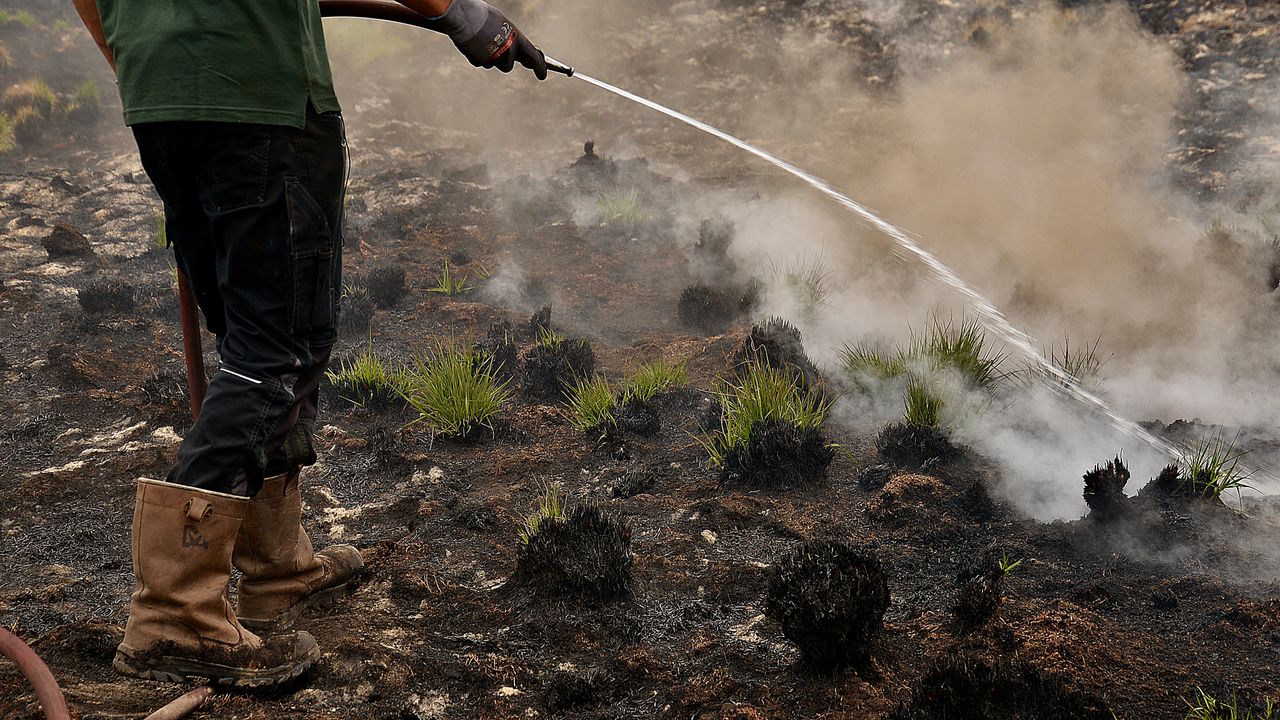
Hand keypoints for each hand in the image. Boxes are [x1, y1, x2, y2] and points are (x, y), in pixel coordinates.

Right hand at [431, 0, 547, 78]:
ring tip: (482, 43)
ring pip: (493, 64)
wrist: (463, 15)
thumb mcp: (502, 24)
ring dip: (490, 58)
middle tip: (529, 71)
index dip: (540, 67)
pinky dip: (477, 55)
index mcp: (516, 38)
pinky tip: (473, 44)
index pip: (534, 56)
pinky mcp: (481, 61)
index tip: (543, 75)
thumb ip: (510, 38)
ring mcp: (494, 58)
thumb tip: (515, 51)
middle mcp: (508, 51)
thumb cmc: (482, 15)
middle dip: (514, 67)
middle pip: (508, 66)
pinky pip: (480, 62)